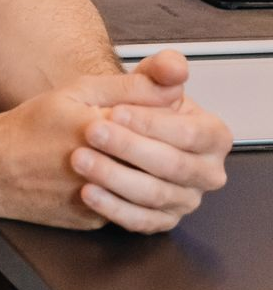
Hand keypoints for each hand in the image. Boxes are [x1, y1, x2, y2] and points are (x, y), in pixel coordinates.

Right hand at [0, 62, 198, 230]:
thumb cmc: (30, 126)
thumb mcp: (76, 93)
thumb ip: (129, 89)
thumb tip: (175, 84)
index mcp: (102, 132)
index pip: (164, 132)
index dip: (171, 124)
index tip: (166, 116)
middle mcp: (104, 171)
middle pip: (162, 167)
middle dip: (165, 151)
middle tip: (160, 141)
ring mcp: (100, 203)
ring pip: (152, 196)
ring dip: (154, 177)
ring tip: (145, 161)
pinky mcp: (92, 222)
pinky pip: (129, 213)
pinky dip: (133, 197)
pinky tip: (125, 179)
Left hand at [69, 50, 230, 232]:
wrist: (97, 136)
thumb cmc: (119, 106)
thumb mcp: (130, 84)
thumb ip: (154, 74)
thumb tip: (174, 68)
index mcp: (211, 135)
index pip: (190, 133)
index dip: (152, 123)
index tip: (115, 111)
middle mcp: (206, 171)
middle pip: (174, 166)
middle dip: (130, 148)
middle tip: (91, 132)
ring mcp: (185, 200)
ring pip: (154, 195)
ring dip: (115, 177)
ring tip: (79, 159)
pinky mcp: (161, 221)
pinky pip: (141, 221)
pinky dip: (113, 208)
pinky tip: (87, 192)